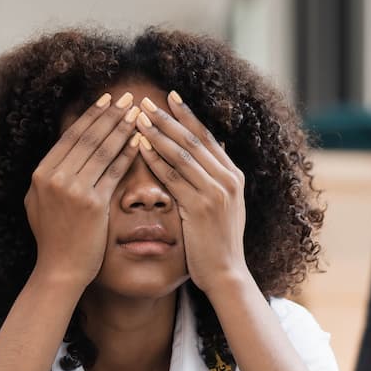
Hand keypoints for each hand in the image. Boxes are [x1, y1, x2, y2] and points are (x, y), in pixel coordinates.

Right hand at [26, 91, 139, 288]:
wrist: (60, 270)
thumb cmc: (54, 238)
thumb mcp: (40, 202)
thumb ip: (50, 176)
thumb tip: (63, 150)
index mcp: (40, 174)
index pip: (70, 137)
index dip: (91, 116)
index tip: (107, 100)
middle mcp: (53, 178)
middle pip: (88, 138)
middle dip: (110, 115)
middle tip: (129, 97)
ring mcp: (72, 190)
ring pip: (102, 151)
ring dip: (122, 128)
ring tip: (138, 112)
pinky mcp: (92, 204)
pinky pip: (114, 172)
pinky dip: (128, 154)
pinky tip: (140, 141)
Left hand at [132, 91, 252, 295]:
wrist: (226, 274)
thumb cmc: (218, 244)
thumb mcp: (225, 207)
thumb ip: (217, 179)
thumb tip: (212, 151)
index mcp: (234, 176)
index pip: (207, 138)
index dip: (187, 116)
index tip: (170, 96)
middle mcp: (228, 180)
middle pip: (193, 140)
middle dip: (167, 118)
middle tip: (145, 101)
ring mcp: (216, 193)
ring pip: (182, 155)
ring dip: (157, 133)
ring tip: (136, 117)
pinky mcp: (201, 207)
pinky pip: (173, 177)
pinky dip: (155, 159)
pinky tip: (139, 146)